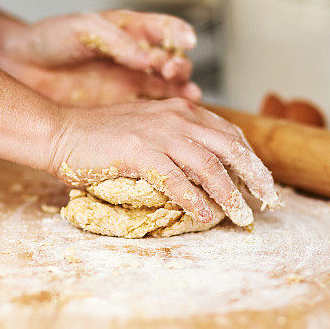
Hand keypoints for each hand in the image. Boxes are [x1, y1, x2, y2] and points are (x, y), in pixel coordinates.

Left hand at [0, 10, 201, 104]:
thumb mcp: (82, 29)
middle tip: (173, 71)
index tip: (187, 40)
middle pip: (172, 61)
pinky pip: (151, 113)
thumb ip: (116, 42)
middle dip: (179, 65)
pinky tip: (173, 120)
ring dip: (181, 91)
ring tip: (187, 97)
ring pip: (168, 89)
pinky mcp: (123, 108)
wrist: (21, 66)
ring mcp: (131, 84)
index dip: (178, 33)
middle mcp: (136, 57)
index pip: (163, 30)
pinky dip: (165, 116)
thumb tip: (145, 57)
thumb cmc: (49, 39)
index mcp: (129, 31)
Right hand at [48, 98, 279, 226]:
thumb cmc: (100, 137)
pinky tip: (204, 217)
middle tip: (270, 201)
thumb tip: (203, 173)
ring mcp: (158, 133)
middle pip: (230, 147)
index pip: (229, 134)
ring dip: (229, 195)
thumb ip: (176, 143)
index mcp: (181, 111)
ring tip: (240, 217)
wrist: (60, 133)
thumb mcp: (147, 130)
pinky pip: (175, 180)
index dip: (251, 160)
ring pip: (208, 166)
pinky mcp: (138, 152)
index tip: (263, 183)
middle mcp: (176, 117)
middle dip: (255, 176)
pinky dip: (193, 200)